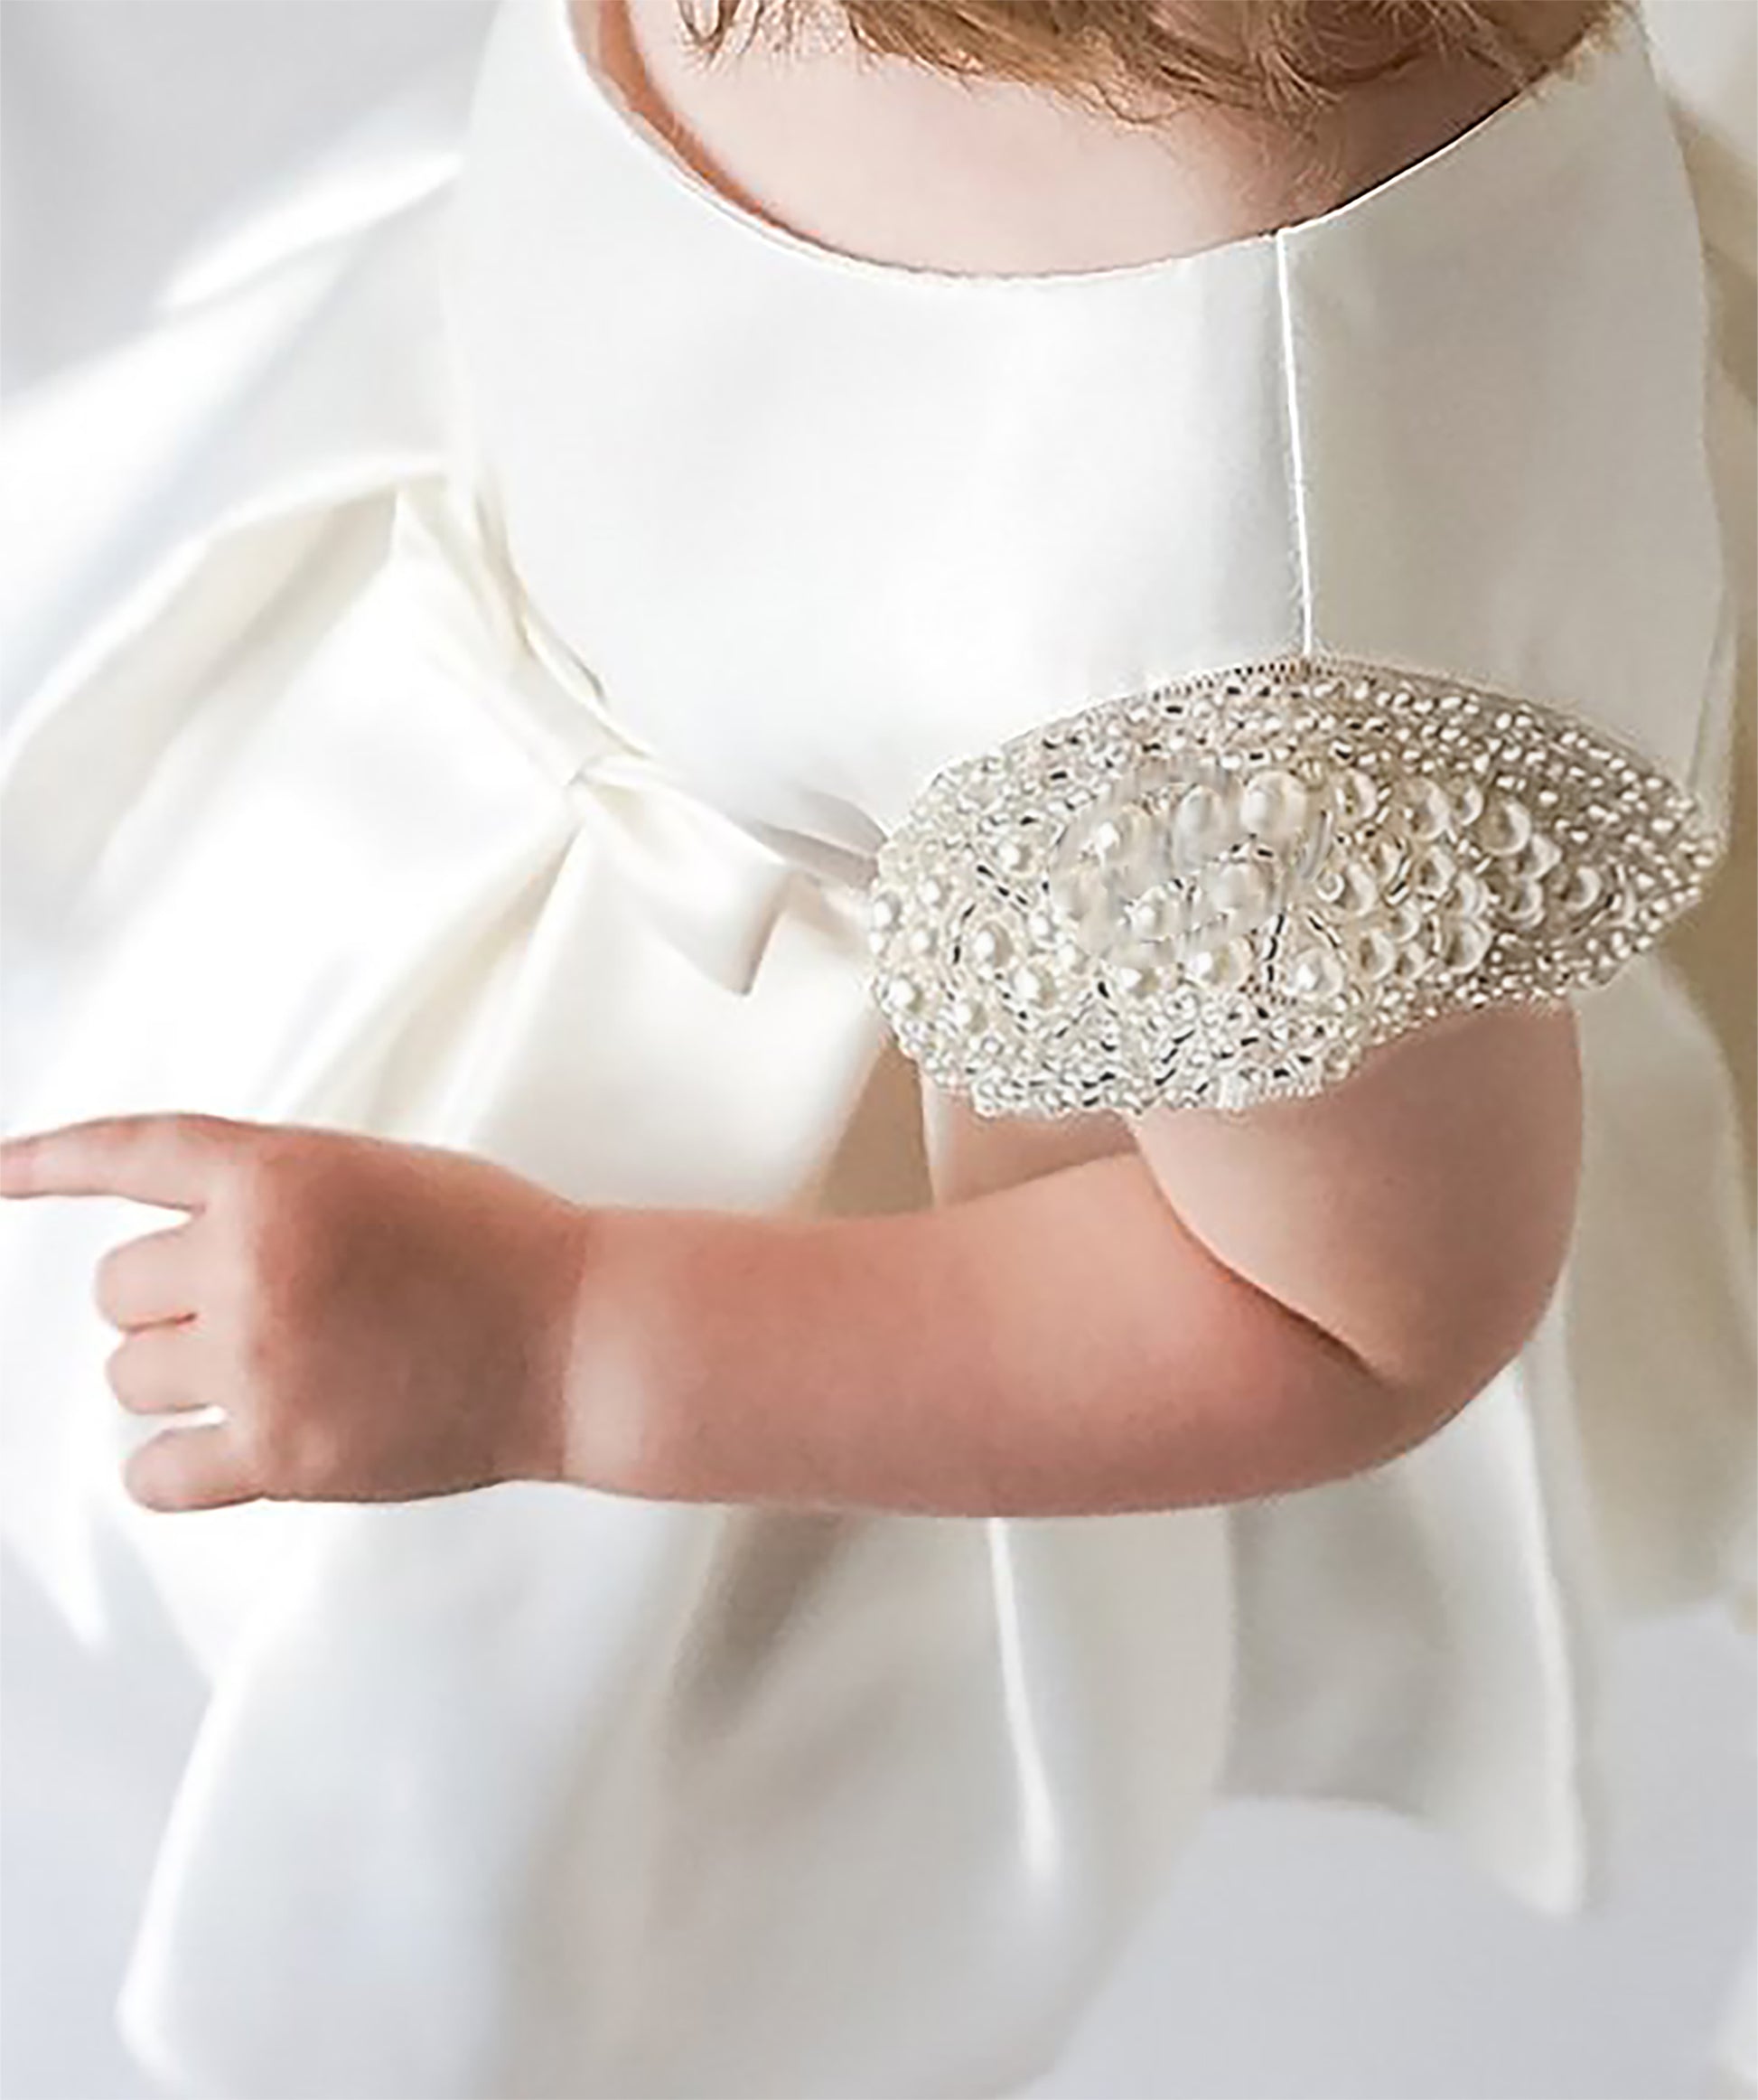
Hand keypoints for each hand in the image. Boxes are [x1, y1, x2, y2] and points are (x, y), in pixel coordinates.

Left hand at [0, 1113, 590, 1511]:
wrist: (578, 1338)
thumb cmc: (501, 1250)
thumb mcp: (378, 1174)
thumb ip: (275, 1192)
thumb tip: (196, 1240)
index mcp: (278, 1175)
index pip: (130, 1154)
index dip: (46, 1162)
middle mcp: (252, 1262)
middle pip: (118, 1289)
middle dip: (170, 1301)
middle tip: (250, 1310)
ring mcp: (261, 1363)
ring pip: (128, 1376)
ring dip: (182, 1375)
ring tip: (270, 1370)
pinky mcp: (283, 1455)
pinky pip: (155, 1473)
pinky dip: (172, 1465)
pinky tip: (217, 1448)